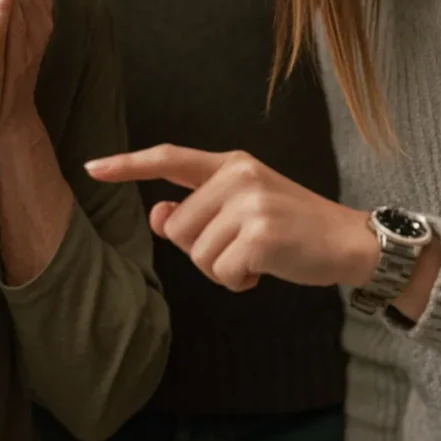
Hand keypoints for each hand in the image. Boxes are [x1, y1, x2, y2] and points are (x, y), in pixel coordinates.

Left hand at [85, 144, 378, 292]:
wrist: (349, 242)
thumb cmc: (292, 228)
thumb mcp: (243, 210)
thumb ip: (199, 211)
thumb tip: (160, 217)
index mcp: (231, 164)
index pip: (169, 159)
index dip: (127, 164)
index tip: (91, 168)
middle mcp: (237, 175)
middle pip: (178, 227)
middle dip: (202, 251)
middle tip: (241, 249)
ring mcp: (250, 202)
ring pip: (197, 254)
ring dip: (221, 269)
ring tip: (256, 258)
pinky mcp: (261, 233)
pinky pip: (222, 272)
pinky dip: (239, 282)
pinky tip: (265, 270)